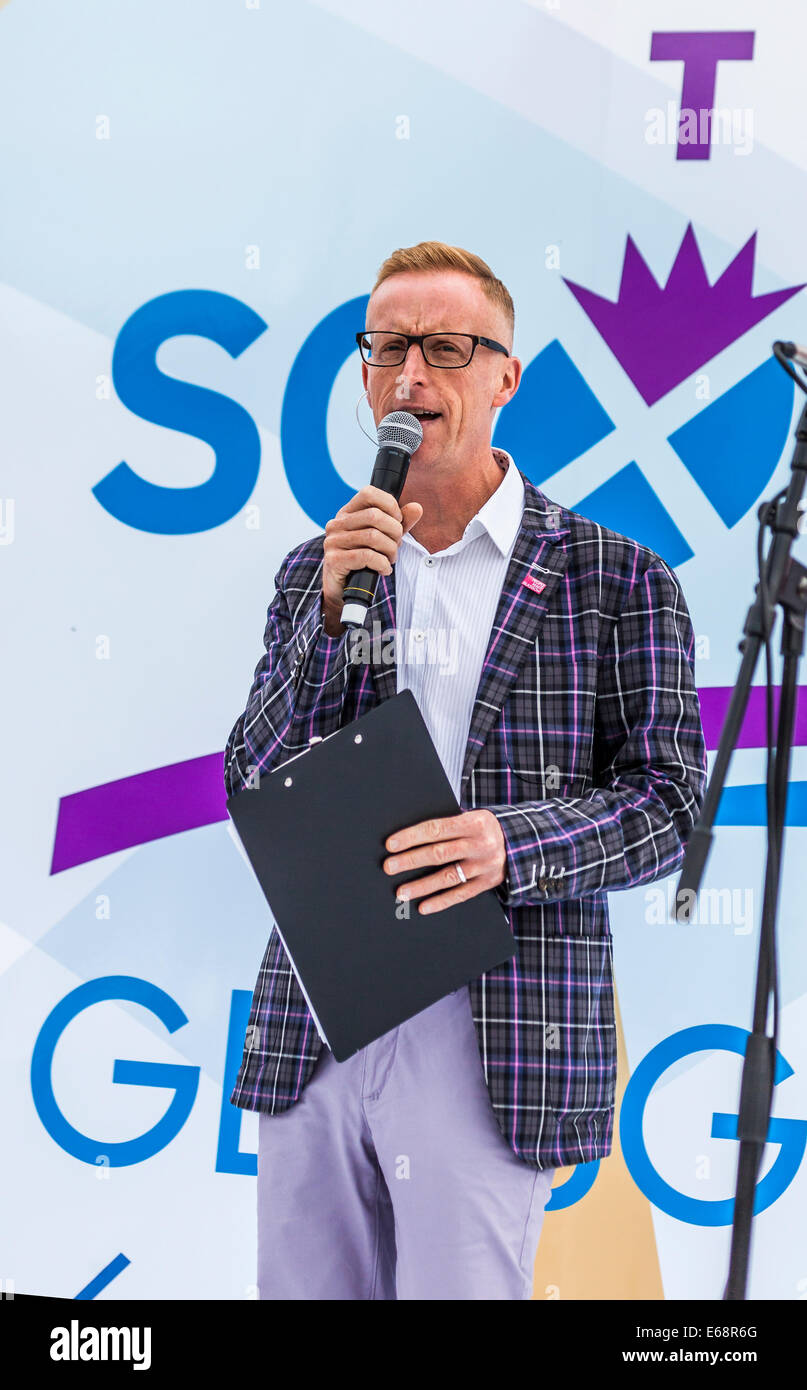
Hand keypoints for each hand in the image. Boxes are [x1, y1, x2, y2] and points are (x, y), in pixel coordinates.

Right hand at [322, 484, 422, 634]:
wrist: (343, 589)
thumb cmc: (364, 561)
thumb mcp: (384, 538)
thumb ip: (400, 523)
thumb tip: (417, 508)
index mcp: (347, 513)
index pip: (369, 493)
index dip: (390, 505)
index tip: (397, 521)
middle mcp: (337, 524)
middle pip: (375, 515)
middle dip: (394, 532)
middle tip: (396, 546)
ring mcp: (333, 541)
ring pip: (373, 536)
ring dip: (390, 550)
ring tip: (390, 559)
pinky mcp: (334, 560)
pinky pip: (366, 556)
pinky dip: (382, 564)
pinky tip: (384, 569)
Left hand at [383, 810, 506, 913]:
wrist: (520, 842)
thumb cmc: (483, 828)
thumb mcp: (471, 817)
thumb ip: (447, 826)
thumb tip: (408, 838)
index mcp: (474, 822)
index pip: (436, 829)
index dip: (411, 837)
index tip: (390, 845)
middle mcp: (480, 844)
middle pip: (439, 854)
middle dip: (411, 861)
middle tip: (389, 867)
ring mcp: (484, 866)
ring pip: (448, 877)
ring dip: (422, 886)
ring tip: (401, 891)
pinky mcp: (487, 883)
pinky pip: (461, 894)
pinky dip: (441, 902)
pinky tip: (423, 906)